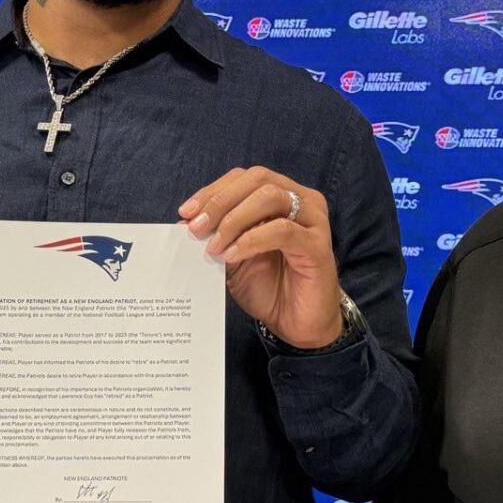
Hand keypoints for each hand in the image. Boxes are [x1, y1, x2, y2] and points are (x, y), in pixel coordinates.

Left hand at [179, 167, 343, 348]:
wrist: (296, 324)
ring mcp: (313, 221)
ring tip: (214, 246)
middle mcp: (302, 201)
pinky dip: (252, 239)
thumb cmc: (269, 288)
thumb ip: (216, 235)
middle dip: (221, 201)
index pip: (244, 178)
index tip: (185, 213)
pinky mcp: (318, 246)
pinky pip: (282, 231)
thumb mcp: (233, 257)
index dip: (213, 191)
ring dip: (234, 219)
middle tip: (196, 228)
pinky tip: (232, 255)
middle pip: (257, 179)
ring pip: (270, 197)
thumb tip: (184, 221)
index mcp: (282, 196)